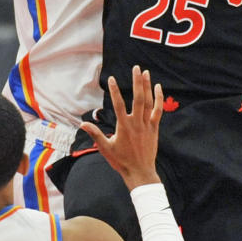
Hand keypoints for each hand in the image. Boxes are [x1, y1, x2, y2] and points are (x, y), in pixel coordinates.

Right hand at [79, 66, 162, 188]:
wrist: (140, 172)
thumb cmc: (121, 161)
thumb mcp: (105, 148)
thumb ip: (95, 134)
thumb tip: (82, 123)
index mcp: (124, 126)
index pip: (118, 104)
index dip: (114, 91)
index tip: (112, 78)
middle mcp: (136, 123)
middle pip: (138, 98)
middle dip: (137, 82)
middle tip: (136, 68)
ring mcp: (147, 125)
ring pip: (148, 102)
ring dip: (147, 86)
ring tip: (145, 72)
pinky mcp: (154, 128)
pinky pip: (158, 110)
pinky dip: (159, 99)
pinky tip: (158, 87)